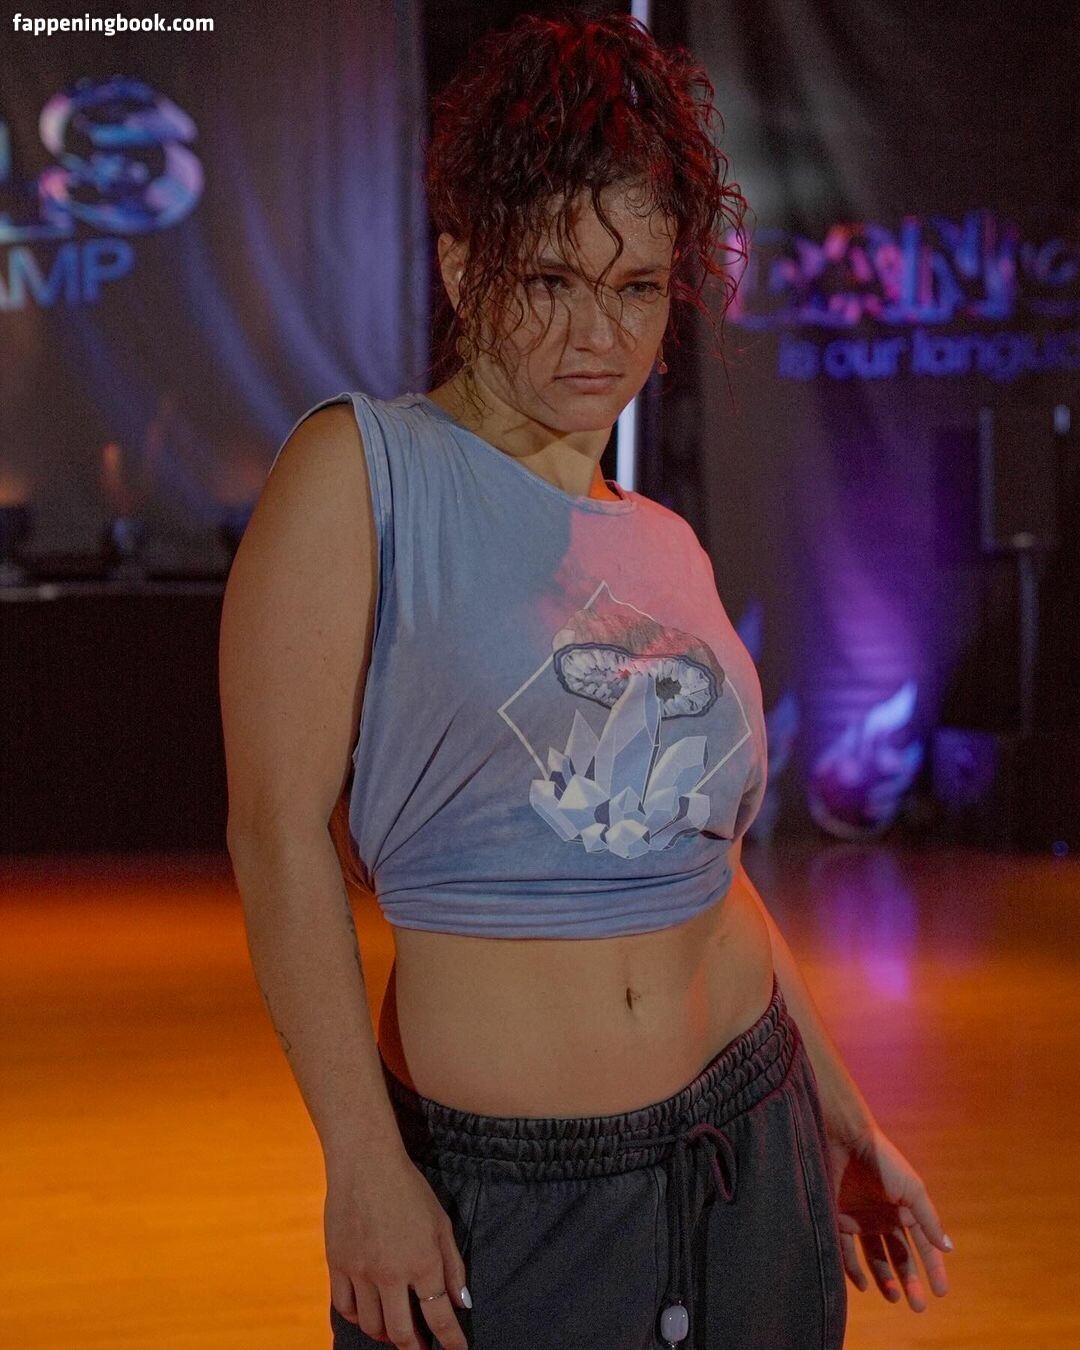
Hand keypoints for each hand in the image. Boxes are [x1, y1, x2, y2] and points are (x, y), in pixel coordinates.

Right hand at [325, 1152, 470, 1348]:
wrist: (365, 1163)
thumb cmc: (408, 1188)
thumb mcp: (441, 1222)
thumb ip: (453, 1265)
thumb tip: (462, 1303)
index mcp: (422, 1261)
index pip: (440, 1316)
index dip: (451, 1341)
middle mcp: (391, 1273)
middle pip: (402, 1332)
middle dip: (415, 1348)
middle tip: (422, 1349)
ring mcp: (361, 1271)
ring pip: (372, 1325)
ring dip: (386, 1335)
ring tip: (396, 1332)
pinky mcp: (337, 1264)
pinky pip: (345, 1307)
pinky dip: (358, 1318)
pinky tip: (368, 1314)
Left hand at [825, 1122, 952, 1312]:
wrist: (843, 1139)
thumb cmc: (882, 1160)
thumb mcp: (912, 1189)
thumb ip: (928, 1219)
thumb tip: (949, 1249)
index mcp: (904, 1210)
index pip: (923, 1246)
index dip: (933, 1269)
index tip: (941, 1292)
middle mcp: (883, 1217)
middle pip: (900, 1257)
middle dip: (910, 1281)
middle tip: (917, 1306)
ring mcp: (860, 1219)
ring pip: (875, 1259)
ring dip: (885, 1280)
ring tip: (894, 1297)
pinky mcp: (837, 1220)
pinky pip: (846, 1252)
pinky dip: (854, 1271)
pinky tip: (864, 1285)